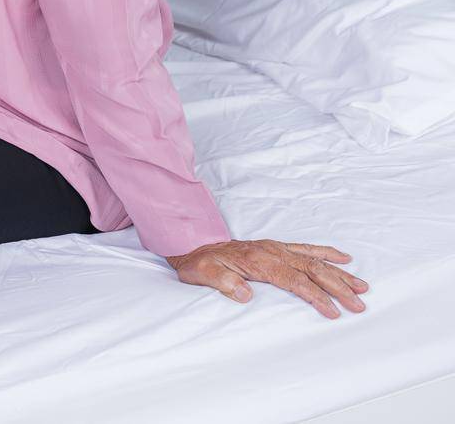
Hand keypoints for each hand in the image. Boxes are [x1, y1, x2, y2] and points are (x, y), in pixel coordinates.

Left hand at [167, 239, 369, 318]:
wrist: (193, 245)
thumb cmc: (199, 263)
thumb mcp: (203, 274)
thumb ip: (222, 282)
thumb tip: (243, 294)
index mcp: (258, 260)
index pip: (294, 281)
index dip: (315, 296)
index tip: (333, 312)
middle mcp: (271, 251)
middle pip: (312, 270)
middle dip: (338, 287)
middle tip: (359, 304)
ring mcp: (276, 248)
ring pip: (314, 259)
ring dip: (339, 273)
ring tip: (363, 286)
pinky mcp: (276, 247)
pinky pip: (306, 248)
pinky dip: (326, 252)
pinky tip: (343, 258)